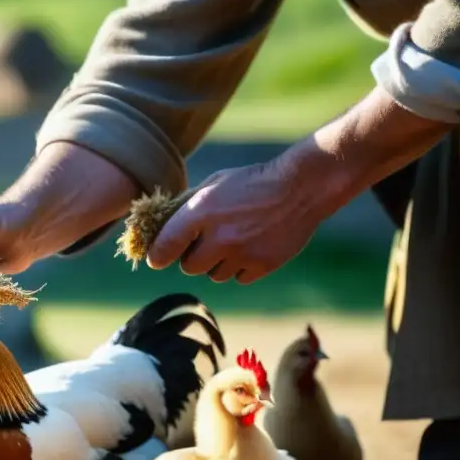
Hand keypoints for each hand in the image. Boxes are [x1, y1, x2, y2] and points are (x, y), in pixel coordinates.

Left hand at [144, 158, 333, 283]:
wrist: (301, 187)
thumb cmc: (253, 182)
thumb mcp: (215, 184)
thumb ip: (190, 206)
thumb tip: (166, 227)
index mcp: (201, 212)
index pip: (164, 247)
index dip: (157, 255)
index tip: (157, 259)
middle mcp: (218, 237)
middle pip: (189, 267)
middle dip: (193, 257)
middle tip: (205, 243)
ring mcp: (241, 254)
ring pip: (214, 275)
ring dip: (217, 264)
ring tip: (233, 242)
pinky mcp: (262, 265)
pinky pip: (238, 277)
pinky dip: (240, 268)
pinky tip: (250, 247)